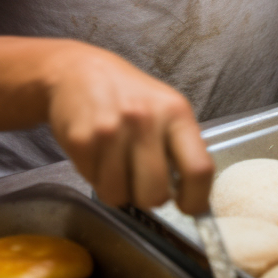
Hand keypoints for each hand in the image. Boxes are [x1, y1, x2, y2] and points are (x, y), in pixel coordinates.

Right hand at [45, 42, 213, 214]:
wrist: (79, 70)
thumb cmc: (128, 94)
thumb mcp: (165, 108)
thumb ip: (180, 145)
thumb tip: (193, 192)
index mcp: (176, 112)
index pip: (199, 169)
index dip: (196, 199)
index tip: (188, 206)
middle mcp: (146, 119)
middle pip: (156, 193)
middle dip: (148, 197)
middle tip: (141, 179)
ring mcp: (112, 129)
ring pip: (120, 195)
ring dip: (118, 188)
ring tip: (115, 161)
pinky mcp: (81, 140)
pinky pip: (94, 184)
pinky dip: (95, 177)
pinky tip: (97, 153)